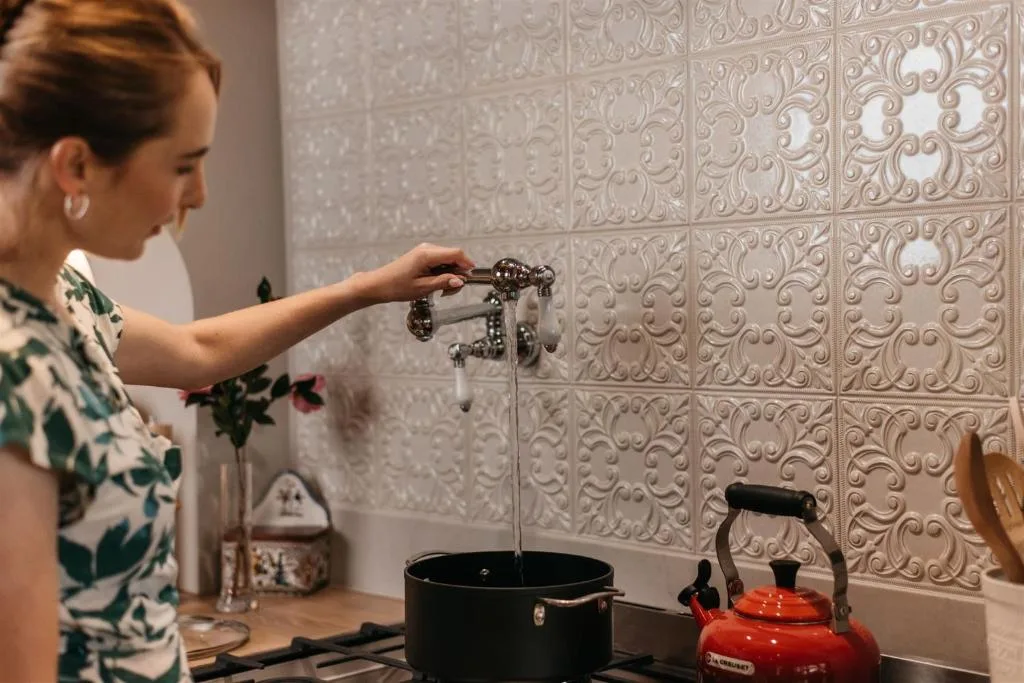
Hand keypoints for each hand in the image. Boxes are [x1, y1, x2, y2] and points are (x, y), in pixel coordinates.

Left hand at [357, 243, 475, 303]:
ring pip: (448, 259)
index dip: (467, 264)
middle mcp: (427, 249)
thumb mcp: (423, 288)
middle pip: (454, 256)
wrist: (379, 285)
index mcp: (427, 254)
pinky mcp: (422, 256)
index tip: (470, 277)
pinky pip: (440, 261)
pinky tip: (435, 284)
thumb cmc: (396, 286)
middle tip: (450, 291)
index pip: (456, 253)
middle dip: (458, 273)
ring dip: (450, 275)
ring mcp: (424, 251)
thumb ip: (444, 282)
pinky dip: (442, 272)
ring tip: (440, 290)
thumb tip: (460, 280)